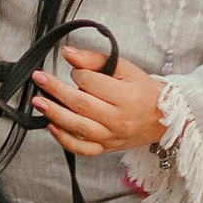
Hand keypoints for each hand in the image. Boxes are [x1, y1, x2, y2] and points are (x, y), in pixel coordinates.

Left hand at [33, 42, 163, 158]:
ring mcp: (111, 136)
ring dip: (55, 114)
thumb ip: (95, 59)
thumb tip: (68, 53)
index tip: (75, 70)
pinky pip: (82, 149)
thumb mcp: (126, 68)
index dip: (78, 73)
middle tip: (39, 79)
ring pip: (78, 128)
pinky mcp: (106, 148)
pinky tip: (52, 127)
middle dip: (56, 90)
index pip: (93, 83)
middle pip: (81, 105)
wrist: (164, 118)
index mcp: (126, 97)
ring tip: (39, 102)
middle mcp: (119, 119)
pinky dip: (65, 140)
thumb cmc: (143, 91)